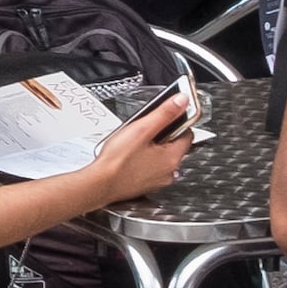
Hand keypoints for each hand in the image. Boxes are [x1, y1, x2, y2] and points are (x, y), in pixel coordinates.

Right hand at [84, 91, 196, 205]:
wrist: (99, 184)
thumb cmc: (117, 161)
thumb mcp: (142, 129)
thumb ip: (164, 114)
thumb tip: (182, 101)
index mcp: (173, 158)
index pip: (187, 133)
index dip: (176, 122)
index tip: (164, 117)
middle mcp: (170, 172)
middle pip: (173, 146)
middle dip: (161, 136)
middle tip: (142, 132)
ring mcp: (158, 181)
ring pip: (161, 158)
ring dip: (152, 150)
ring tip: (133, 145)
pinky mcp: (145, 186)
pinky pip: (150, 169)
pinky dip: (143, 162)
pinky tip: (129, 158)